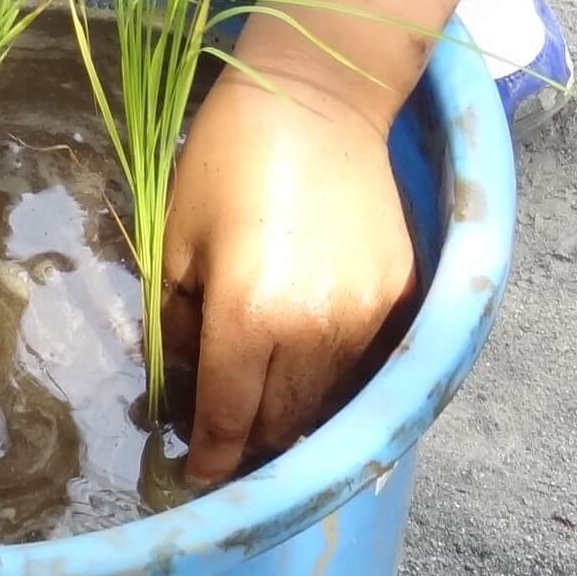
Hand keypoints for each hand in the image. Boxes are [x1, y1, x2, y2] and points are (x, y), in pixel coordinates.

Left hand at [164, 72, 416, 481]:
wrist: (321, 96)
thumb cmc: (228, 158)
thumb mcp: (176, 238)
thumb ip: (182, 320)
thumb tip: (189, 374)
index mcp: (251, 316)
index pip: (229, 416)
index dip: (212, 456)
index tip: (198, 479)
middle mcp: (317, 329)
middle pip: (284, 424)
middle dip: (252, 444)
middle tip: (225, 444)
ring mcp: (368, 315)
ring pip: (328, 400)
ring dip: (295, 416)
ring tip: (265, 413)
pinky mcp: (400, 293)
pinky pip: (363, 360)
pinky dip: (332, 375)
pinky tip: (307, 365)